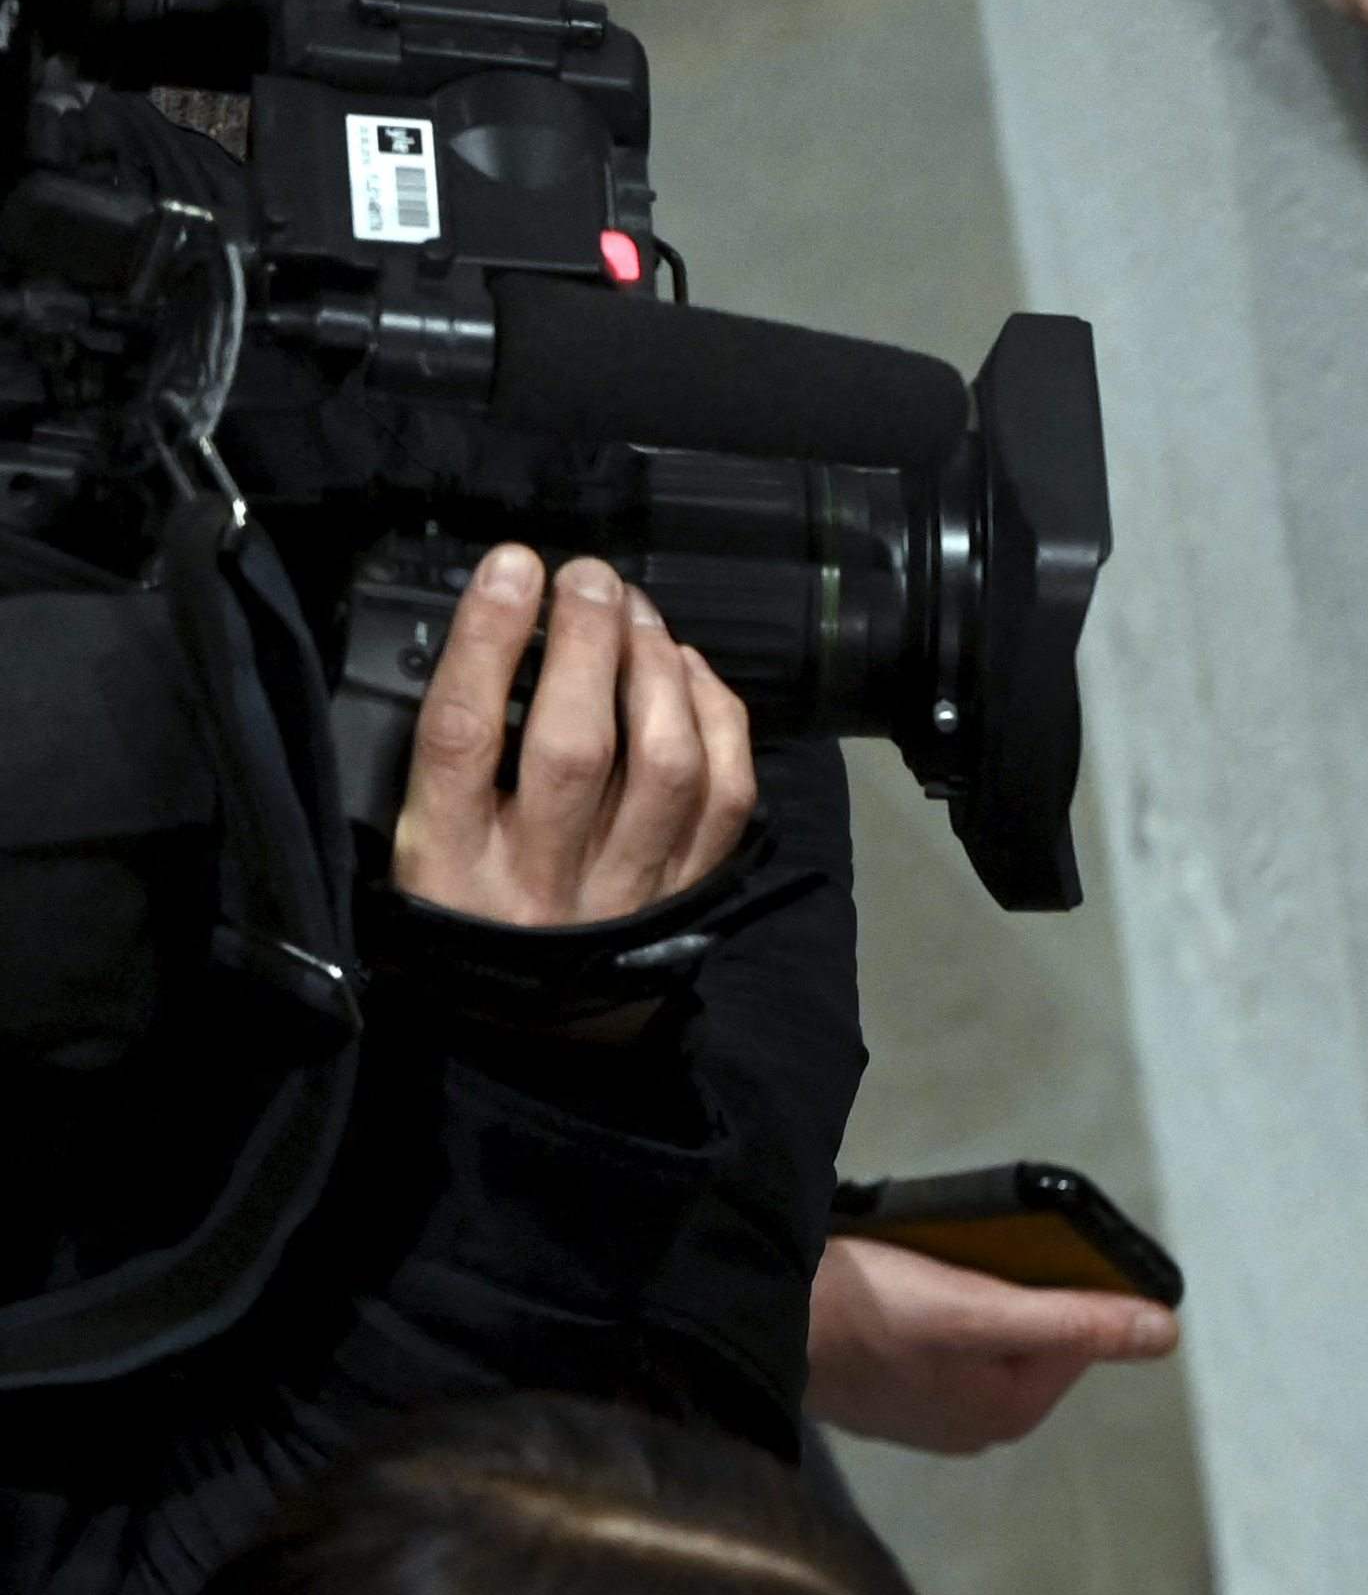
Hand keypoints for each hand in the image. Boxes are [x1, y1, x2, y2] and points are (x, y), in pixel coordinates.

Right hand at [388, 548, 756, 931]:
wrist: (532, 1027)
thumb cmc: (462, 907)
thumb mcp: (413, 844)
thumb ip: (446, 754)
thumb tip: (488, 631)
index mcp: (449, 860)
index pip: (462, 735)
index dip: (487, 641)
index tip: (512, 567)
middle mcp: (540, 876)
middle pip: (574, 744)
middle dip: (586, 642)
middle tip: (588, 577)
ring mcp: (624, 887)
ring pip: (664, 765)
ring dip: (656, 670)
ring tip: (635, 613)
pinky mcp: (688, 891)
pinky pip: (727, 796)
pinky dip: (717, 718)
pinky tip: (689, 669)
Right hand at [805, 1237, 1179, 1454]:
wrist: (749, 1321)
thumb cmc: (865, 1316)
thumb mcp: (981, 1312)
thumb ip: (1074, 1322)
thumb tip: (1164, 1331)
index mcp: (1007, 1413)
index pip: (1079, 1334)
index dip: (1062, 1281)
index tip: (1025, 1245)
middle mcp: (970, 1423)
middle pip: (1028, 1328)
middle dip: (1009, 1282)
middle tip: (964, 1250)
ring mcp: (922, 1407)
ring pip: (976, 1326)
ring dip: (965, 1286)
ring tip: (925, 1258)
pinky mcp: (880, 1385)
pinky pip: (928, 1329)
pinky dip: (923, 1298)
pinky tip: (894, 1274)